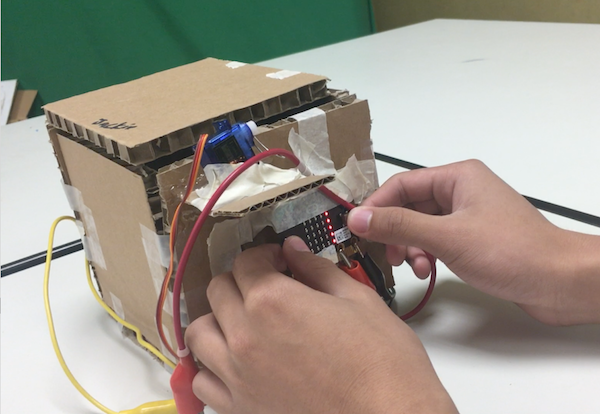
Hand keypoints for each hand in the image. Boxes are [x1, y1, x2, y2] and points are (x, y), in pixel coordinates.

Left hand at [186, 239, 457, 413]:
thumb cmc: (383, 362)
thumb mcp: (358, 300)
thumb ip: (317, 269)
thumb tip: (293, 249)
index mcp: (273, 301)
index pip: (245, 262)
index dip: (264, 254)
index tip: (280, 260)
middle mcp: (244, 336)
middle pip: (217, 290)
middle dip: (241, 280)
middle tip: (266, 286)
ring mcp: (237, 376)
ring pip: (199, 333)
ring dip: (217, 318)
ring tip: (243, 321)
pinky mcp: (240, 409)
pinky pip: (202, 381)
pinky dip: (212, 366)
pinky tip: (236, 362)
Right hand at [348, 159, 599, 324]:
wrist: (558, 282)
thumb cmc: (515, 251)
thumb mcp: (447, 237)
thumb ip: (399, 225)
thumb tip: (359, 217)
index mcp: (457, 177)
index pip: (401, 184)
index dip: (376, 206)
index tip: (358, 228)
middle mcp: (461, 192)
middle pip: (409, 206)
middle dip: (395, 232)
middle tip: (386, 253)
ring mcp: (467, 216)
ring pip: (420, 226)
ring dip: (410, 247)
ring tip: (414, 267)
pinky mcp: (472, 239)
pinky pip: (435, 241)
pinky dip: (426, 255)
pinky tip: (428, 271)